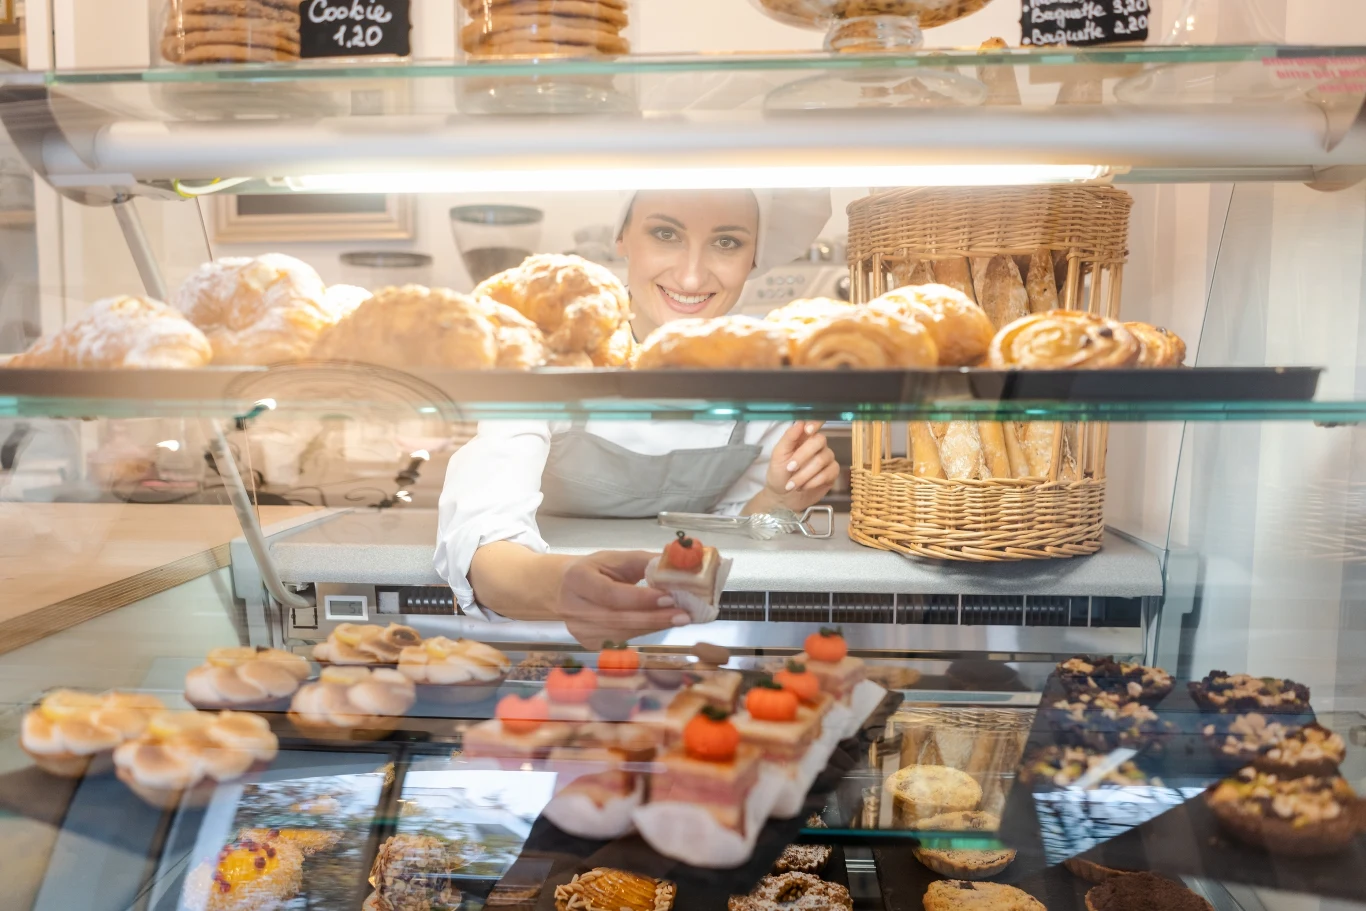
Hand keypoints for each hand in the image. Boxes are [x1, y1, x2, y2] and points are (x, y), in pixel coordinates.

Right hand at [554, 550, 687, 648]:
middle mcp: (572, 607)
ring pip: (622, 633)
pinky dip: (645, 632)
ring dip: (654, 627)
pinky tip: (661, 624)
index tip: (670, 597)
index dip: (640, 598)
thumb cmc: (600, 569)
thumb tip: (681, 567)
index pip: (611, 593)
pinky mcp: (588, 643)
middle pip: (617, 618)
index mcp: (577, 578)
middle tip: (684, 615)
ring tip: (680, 619)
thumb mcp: (619, 558)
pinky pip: (622, 640)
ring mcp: (578, 630)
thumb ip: (647, 563)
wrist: (570, 586)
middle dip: (654, 618)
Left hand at [759, 421, 838, 512]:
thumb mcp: (778, 456)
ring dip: (805, 474)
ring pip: (823, 459)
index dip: (815, 422)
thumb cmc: (779, 474)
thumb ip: (789, 438)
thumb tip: (800, 422)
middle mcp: (817, 444)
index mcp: (803, 437)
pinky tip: (803, 487)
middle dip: (803, 456)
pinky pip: (829, 472)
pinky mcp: (832, 472)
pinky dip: (813, 481)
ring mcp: (827, 457)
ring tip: (792, 484)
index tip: (808, 430)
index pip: (815, 422)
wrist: (783, 497)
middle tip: (789, 468)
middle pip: (820, 440)